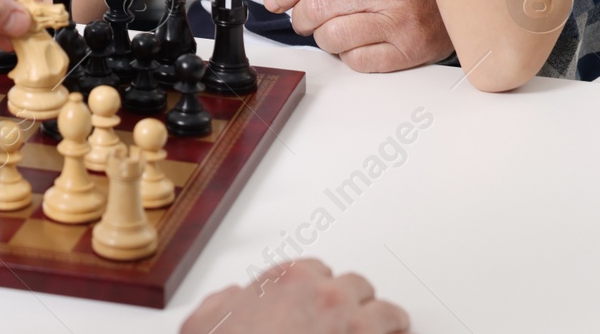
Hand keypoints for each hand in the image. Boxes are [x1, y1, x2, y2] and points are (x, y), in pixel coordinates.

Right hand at [180, 259, 409, 333]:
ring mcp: (352, 326)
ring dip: (387, 322)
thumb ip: (225, 302)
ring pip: (387, 313)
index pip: (316, 271)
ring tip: (392, 329)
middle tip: (352, 320)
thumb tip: (232, 301)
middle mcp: (326, 296)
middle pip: (357, 287)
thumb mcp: (206, 319)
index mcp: (288, 280)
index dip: (318, 290)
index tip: (319, 302)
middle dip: (354, 303)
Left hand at [263, 0, 453, 71]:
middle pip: (317, 7)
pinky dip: (347, 55)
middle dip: (301, 16)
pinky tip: (356, 42)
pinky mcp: (410, 51)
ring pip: (332, 37)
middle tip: (305, 17)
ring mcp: (401, 22)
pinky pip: (356, 61)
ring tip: (334, 28)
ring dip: (323, 36)